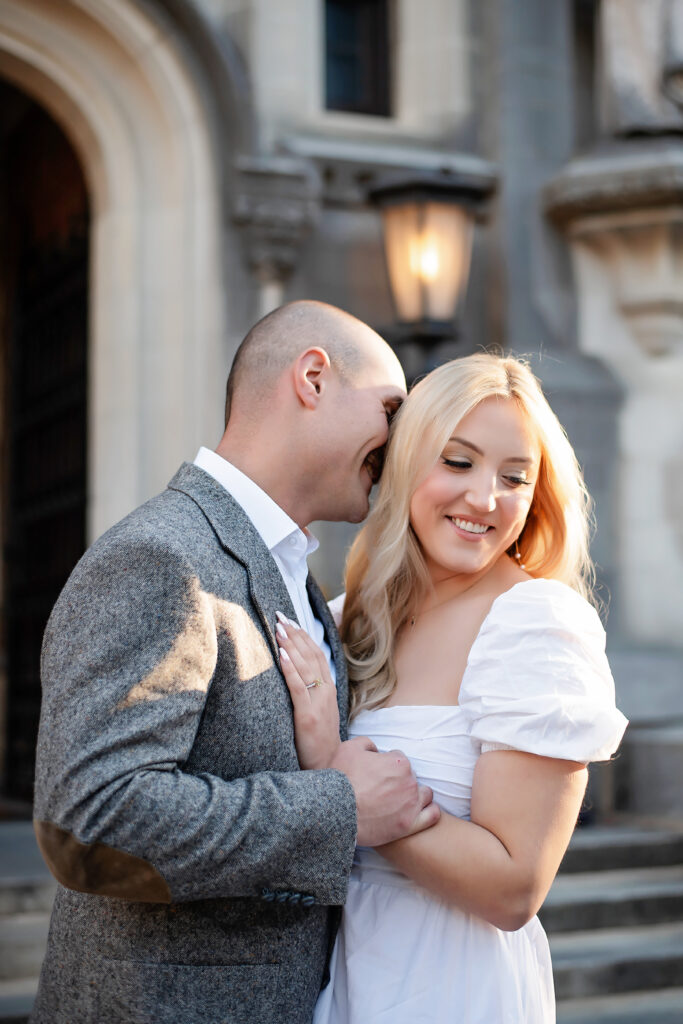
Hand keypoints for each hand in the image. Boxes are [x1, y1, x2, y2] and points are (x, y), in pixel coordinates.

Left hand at [277, 612, 340, 768]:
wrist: (329, 768)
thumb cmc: (319, 742)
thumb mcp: (320, 712)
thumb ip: (312, 693)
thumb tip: (296, 675)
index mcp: (328, 690)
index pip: (317, 656)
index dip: (305, 637)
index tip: (292, 621)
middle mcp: (326, 692)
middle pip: (311, 656)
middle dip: (296, 634)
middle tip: (281, 616)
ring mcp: (318, 703)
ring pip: (305, 666)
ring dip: (291, 645)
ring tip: (279, 628)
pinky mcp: (307, 716)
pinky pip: (298, 687)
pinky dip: (290, 669)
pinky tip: (281, 655)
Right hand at [329, 737, 440, 846]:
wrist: (334, 811)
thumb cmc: (341, 779)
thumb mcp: (349, 748)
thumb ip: (367, 743)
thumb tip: (375, 749)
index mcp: (399, 762)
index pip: (399, 759)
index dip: (387, 766)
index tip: (377, 775)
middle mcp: (410, 782)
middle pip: (411, 777)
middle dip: (399, 781)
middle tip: (383, 790)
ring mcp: (411, 804)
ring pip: (425, 795)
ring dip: (416, 795)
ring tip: (400, 801)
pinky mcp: (409, 824)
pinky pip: (432, 815)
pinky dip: (428, 811)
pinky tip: (417, 811)